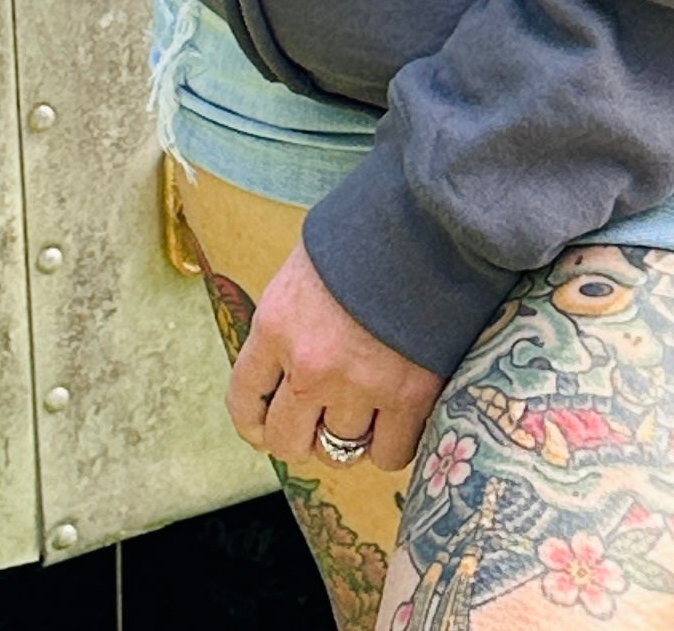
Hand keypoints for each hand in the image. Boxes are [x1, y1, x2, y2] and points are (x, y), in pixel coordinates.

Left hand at [226, 242, 441, 475]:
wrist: (428, 219)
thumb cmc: (365, 233)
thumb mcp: (305, 267)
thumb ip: (291, 320)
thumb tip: (287, 361)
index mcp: (275, 325)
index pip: (244, 400)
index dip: (255, 421)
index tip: (265, 425)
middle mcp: (309, 365)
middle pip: (287, 442)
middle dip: (301, 436)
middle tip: (321, 421)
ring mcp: (360, 386)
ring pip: (340, 452)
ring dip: (351, 436)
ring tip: (366, 411)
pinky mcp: (410, 397)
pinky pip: (391, 454)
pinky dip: (393, 443)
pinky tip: (398, 417)